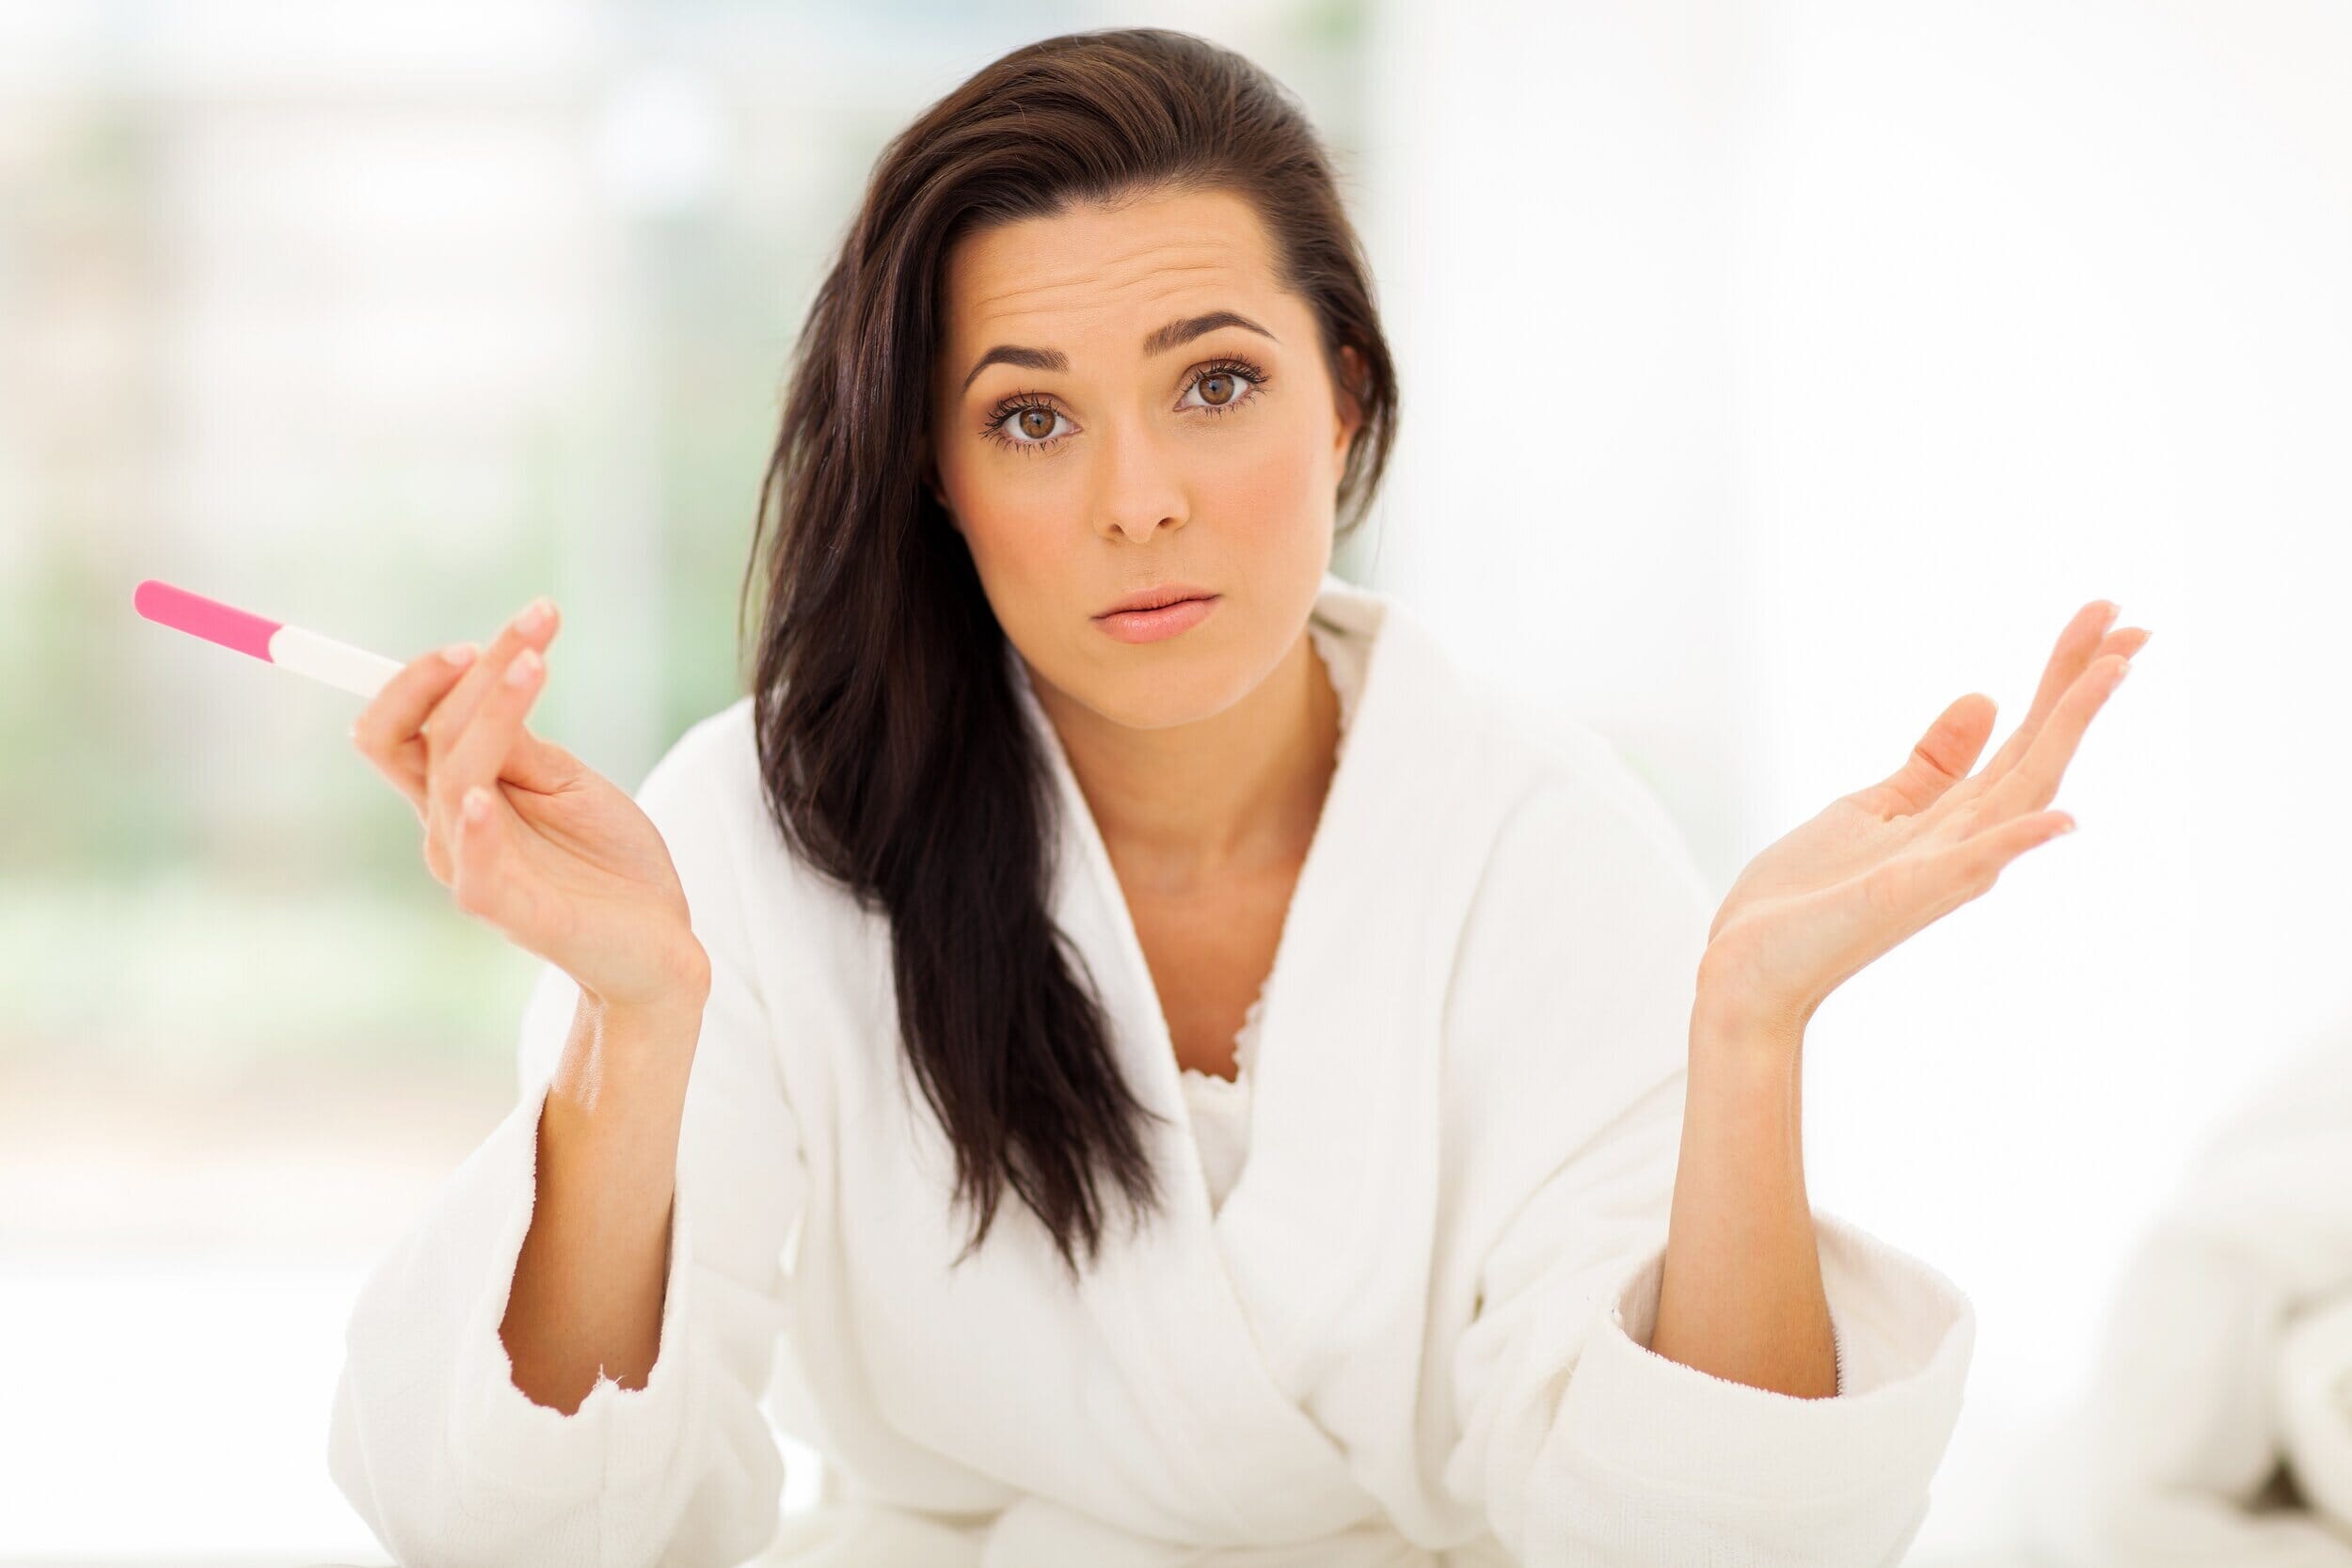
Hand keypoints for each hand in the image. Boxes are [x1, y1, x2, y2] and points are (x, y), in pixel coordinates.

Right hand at [351, 597, 711, 1014]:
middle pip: (417, 736)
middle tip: (534, 626)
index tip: (519, 627)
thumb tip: (490, 674)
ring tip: (532, 666)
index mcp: (457, 796)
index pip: (404, 724)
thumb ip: (520, 743)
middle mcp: (449, 829)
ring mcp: (474, 870)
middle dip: (465, 672)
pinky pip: (474, 867)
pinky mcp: (510, 912)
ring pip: (453, 777)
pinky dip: (473, 827)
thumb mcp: (567, 783)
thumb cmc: (610, 863)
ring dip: (488, 713)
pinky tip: (481, 795)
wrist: (659, 944)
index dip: (430, 672)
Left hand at [1698, 600, 2149, 1045]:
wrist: (1751, 966)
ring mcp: (1942, 869)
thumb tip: (1984, 697)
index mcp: (1953, 816)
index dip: (2062, 677)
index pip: (2023, 735)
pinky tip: (2062, 818)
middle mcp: (1964, 840)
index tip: (2105, 616)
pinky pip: (1973, 866)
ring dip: (2067, 733)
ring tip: (2113, 670)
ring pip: (2022, 791)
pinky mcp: (1907, 894)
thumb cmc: (1806, 899)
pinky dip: (2017, 842)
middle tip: (2134, 624)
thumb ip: (1932, 764)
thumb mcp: (1871, 807)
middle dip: (2082, 687)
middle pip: (2039, 752)